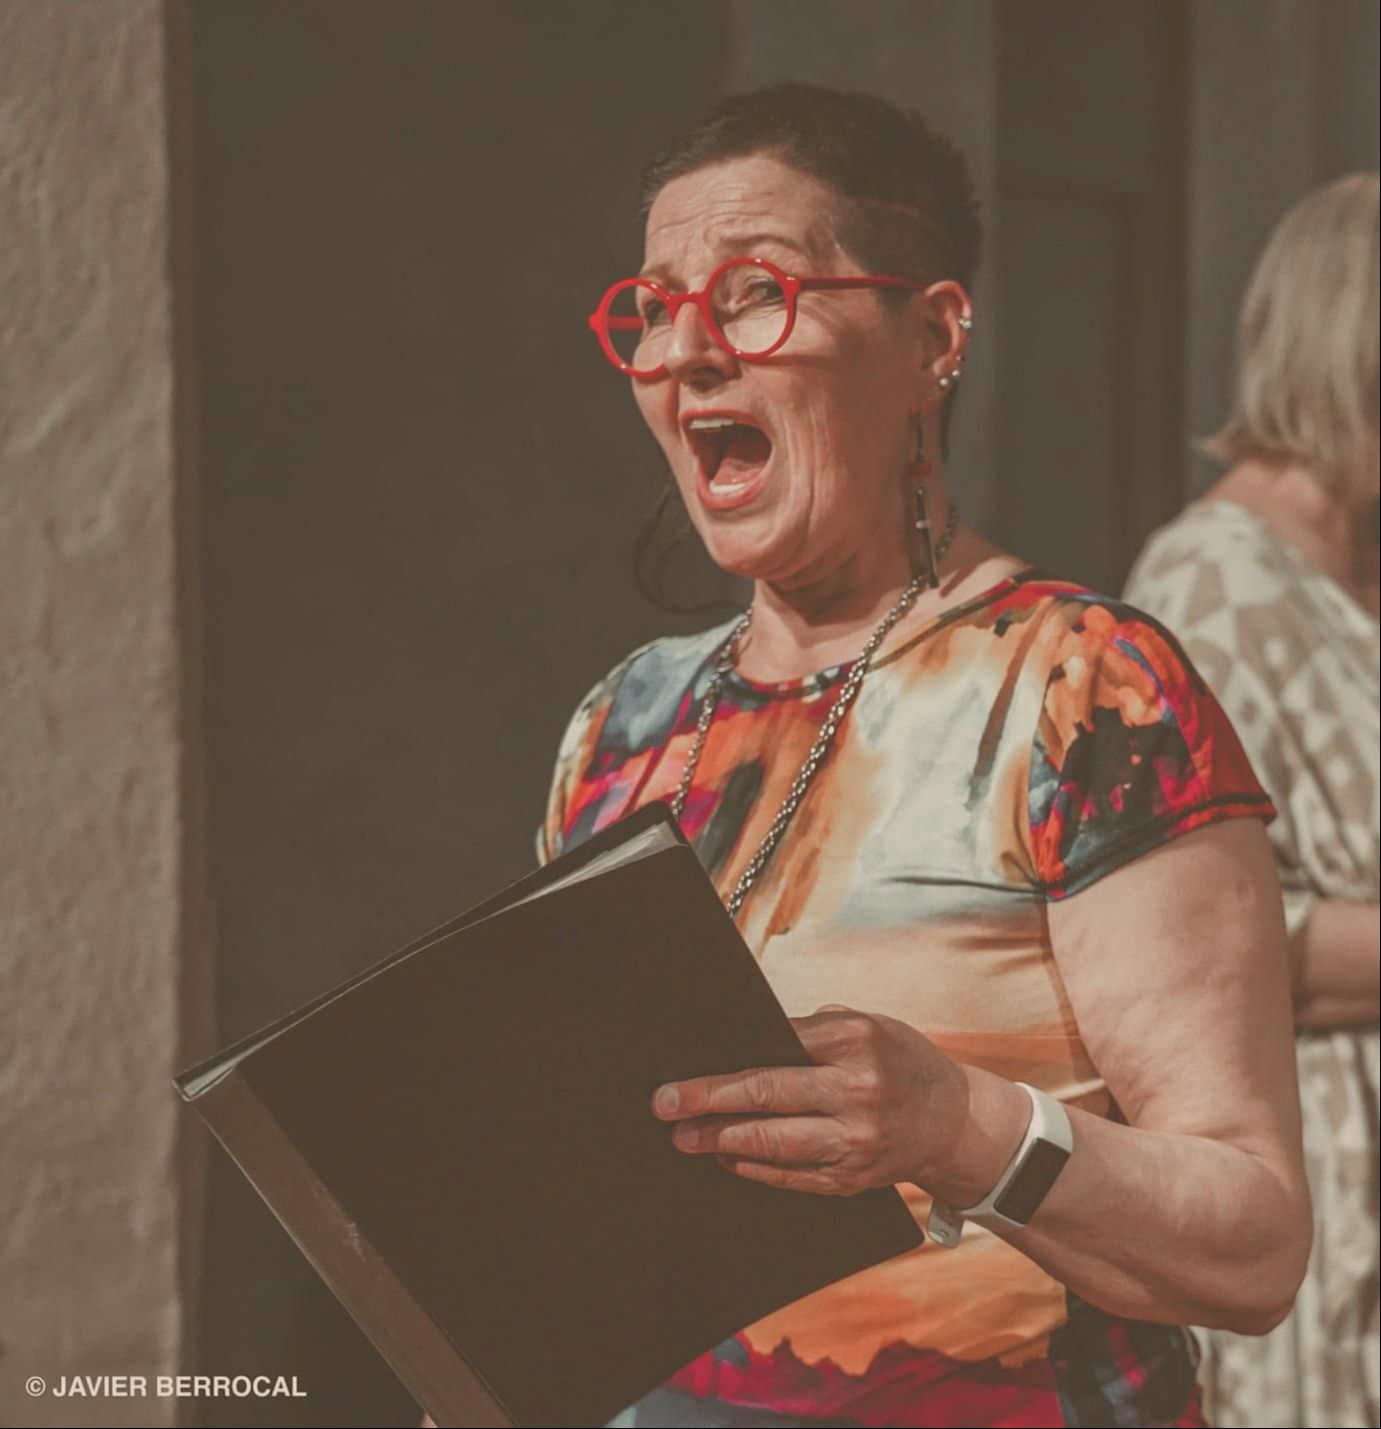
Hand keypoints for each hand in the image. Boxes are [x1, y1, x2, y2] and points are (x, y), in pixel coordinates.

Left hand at [651, 1005, 969, 1195]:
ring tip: (685, 1137)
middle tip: (665, 1104)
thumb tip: (744, 1041)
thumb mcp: (868, 1026)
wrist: (954, 1122)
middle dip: (708, 1100)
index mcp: (856, 1041)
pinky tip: (727, 1158)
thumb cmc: (899, 1061)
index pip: (776, 1046)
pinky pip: (792, 1176)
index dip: (726, 1061)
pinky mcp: (852, 1179)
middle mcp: (857, 1091)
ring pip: (775, 1142)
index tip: (683, 1066)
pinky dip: (754, 1168)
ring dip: (722, 1140)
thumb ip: (812, 1031)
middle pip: (767, 1094)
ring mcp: (856, 1140)